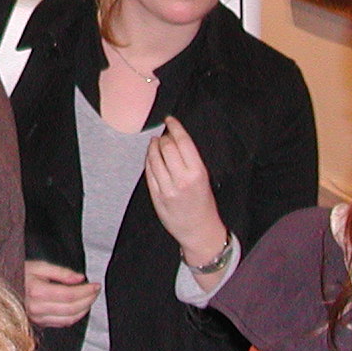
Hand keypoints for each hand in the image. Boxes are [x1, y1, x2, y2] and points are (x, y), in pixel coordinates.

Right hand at [24, 259, 99, 327]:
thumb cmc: (17, 274)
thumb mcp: (38, 266)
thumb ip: (60, 272)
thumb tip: (80, 278)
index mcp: (37, 291)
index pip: (70, 294)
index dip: (86, 291)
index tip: (95, 285)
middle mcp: (37, 308)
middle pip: (72, 308)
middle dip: (88, 300)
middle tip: (95, 291)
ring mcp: (36, 318)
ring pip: (68, 319)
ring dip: (83, 310)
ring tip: (89, 299)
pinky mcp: (38, 323)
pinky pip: (61, 323)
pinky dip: (73, 317)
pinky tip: (78, 308)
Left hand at [145, 117, 226, 270]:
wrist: (199, 230)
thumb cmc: (203, 203)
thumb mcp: (204, 178)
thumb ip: (189, 160)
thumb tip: (174, 138)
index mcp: (197, 172)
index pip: (183, 142)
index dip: (174, 127)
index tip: (170, 120)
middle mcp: (181, 179)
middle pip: (166, 147)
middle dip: (163, 137)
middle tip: (164, 135)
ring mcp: (167, 189)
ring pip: (154, 158)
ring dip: (153, 147)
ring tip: (155, 143)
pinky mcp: (156, 196)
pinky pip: (148, 172)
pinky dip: (148, 161)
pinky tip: (150, 157)